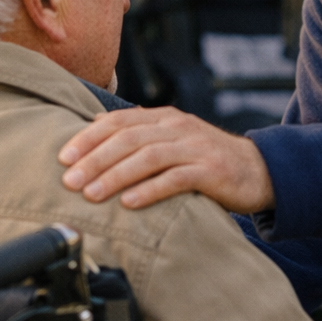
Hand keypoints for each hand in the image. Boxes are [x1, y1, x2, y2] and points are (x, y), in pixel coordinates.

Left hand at [58, 106, 275, 212]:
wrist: (259, 170)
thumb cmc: (205, 160)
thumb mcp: (172, 140)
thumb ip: (139, 134)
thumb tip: (94, 124)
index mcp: (164, 117)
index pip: (118, 120)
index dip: (88, 137)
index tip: (62, 157)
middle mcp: (177, 127)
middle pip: (128, 138)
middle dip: (94, 159)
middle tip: (69, 180)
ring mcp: (195, 148)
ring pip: (148, 157)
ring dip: (115, 175)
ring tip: (90, 195)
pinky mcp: (211, 171)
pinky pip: (176, 179)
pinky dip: (149, 190)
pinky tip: (128, 203)